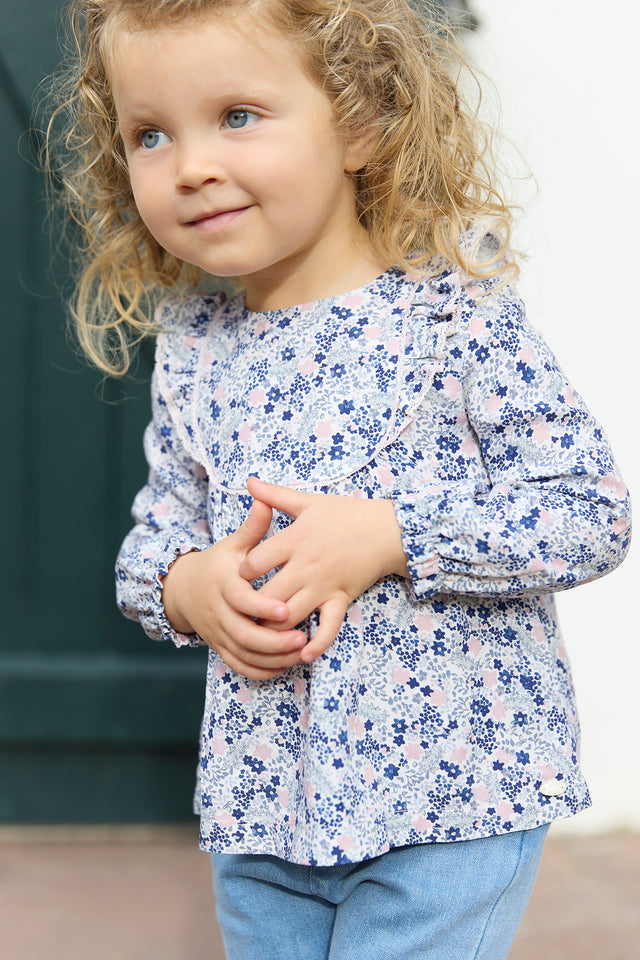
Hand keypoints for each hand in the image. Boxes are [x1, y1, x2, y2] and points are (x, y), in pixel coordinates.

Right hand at [161, 497, 307, 679]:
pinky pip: (238, 665)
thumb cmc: (218, 563)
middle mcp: (218, 612)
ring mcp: (218, 633)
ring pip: (243, 654)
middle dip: (273, 640)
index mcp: (223, 585)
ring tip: (299, 652)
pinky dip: (260, 670)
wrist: (184, 589)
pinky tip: (284, 666)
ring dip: (271, 658)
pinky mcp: (220, 647)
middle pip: (243, 634)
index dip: (262, 608)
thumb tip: (263, 499)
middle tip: (301, 638)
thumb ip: (252, 527)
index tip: (285, 609)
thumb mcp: (233, 544)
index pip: (241, 600)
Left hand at [239, 477, 408, 662]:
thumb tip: (249, 481)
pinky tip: (302, 656)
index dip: (241, 573)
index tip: (237, 577)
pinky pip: (328, 627)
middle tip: (241, 614)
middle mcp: (306, 565)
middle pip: (268, 595)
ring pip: (291, 615)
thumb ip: (275, 495)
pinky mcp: (341, 599)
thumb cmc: (347, 514)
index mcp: (295, 539)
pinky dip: (316, 644)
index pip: (256, 562)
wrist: (388, 530)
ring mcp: (324, 585)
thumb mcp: (309, 502)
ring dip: (275, 628)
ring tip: (262, 633)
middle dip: (252, 608)